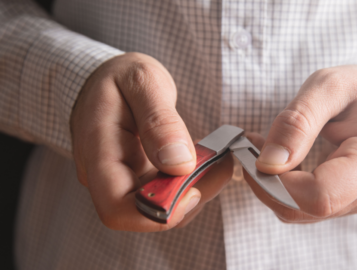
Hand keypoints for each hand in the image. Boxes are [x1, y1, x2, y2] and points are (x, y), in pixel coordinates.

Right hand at [70, 52, 231, 230]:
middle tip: (219, 168)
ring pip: (159, 207)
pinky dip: (190, 184)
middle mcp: (106, 173)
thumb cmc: (121, 76)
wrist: (108, 78)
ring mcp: (122, 178)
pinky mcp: (138, 178)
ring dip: (195, 191)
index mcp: (98, 149)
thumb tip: (179, 163)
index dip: (157, 210)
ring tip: (219, 162)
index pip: (116, 207)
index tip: (193, 190)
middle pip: (142, 212)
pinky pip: (165, 194)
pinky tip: (207, 163)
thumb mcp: (142, 80)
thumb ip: (159, 120)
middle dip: (186, 199)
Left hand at [249, 65, 356, 222]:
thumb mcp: (328, 87)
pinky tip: (279, 159)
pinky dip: (285, 186)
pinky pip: (307, 206)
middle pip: (306, 209)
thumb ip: (297, 123)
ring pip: (301, 211)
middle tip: (249, 147)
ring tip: (263, 147)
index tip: (251, 155)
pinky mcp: (349, 201)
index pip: (319, 196)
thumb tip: (268, 164)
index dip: (276, 183)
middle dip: (268, 182)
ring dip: (273, 183)